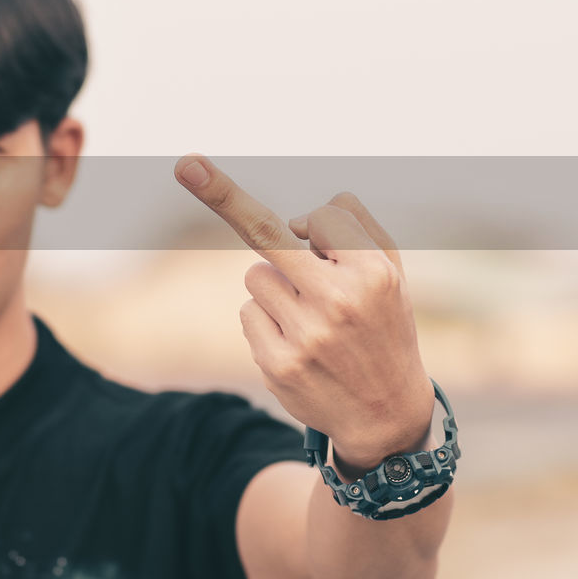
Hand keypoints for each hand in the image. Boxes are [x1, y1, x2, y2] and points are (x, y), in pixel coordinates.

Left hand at [174, 153, 434, 469]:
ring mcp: (305, 336)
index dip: (316, 225)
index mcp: (372, 274)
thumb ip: (353, 226)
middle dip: (222, 194)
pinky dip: (266, 320)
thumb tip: (291, 223)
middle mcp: (338, 302)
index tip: (281, 211)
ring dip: (276, 286)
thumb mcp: (391, 272)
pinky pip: (248, 311)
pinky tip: (298, 343)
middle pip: (265, 233)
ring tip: (313, 317)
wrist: (386, 414)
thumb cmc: (382, 324)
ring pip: (256, 275)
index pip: (320, 217)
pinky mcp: (276, 364)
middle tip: (186, 164)